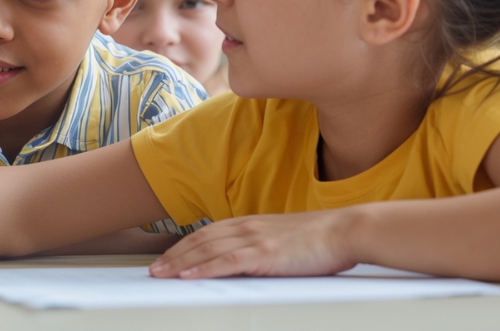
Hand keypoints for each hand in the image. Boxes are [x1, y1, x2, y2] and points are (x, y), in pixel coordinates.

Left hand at [149, 209, 361, 278]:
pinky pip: (227, 262)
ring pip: (207, 251)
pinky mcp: (265, 254)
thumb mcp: (283, 239)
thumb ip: (262, 246)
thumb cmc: (321, 239)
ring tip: (160, 274)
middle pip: (200, 241)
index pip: (207, 233)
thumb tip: (247, 262)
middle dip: (173, 255)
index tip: (167, 257)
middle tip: (153, 269)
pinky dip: (204, 269)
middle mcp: (247, 227)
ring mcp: (255, 239)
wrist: (346, 230)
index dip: (184, 245)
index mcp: (251, 223)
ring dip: (180, 263)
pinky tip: (188, 276)